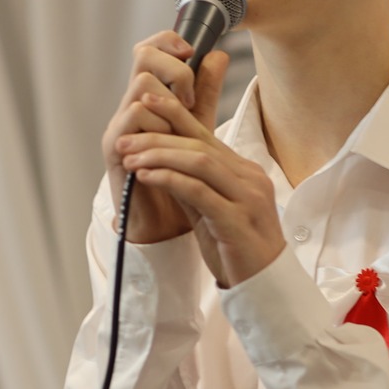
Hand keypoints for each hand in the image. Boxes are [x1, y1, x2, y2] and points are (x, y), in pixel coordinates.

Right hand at [102, 32, 231, 243]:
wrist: (164, 221)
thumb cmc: (177, 173)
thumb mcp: (198, 127)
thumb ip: (206, 93)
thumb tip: (219, 54)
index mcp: (149, 98)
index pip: (148, 49)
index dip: (167, 41)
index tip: (191, 54)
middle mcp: (129, 105)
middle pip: (142, 57)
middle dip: (176, 72)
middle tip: (192, 101)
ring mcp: (119, 124)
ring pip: (142, 86)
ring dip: (170, 106)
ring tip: (180, 133)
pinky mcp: (114, 146)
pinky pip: (134, 118)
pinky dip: (158, 128)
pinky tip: (169, 147)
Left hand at [116, 84, 283, 287]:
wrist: (264, 287)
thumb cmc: (236, 250)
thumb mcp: (211, 211)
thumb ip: (192, 186)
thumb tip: (159, 163)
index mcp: (245, 172)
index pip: (206, 135)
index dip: (175, 115)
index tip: (146, 101)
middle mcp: (250, 178)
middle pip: (200, 145)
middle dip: (158, 138)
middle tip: (124, 139)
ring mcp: (248, 198)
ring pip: (200, 162)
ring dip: (160, 156)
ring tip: (130, 158)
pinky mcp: (238, 221)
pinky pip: (200, 191)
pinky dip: (170, 179)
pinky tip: (147, 176)